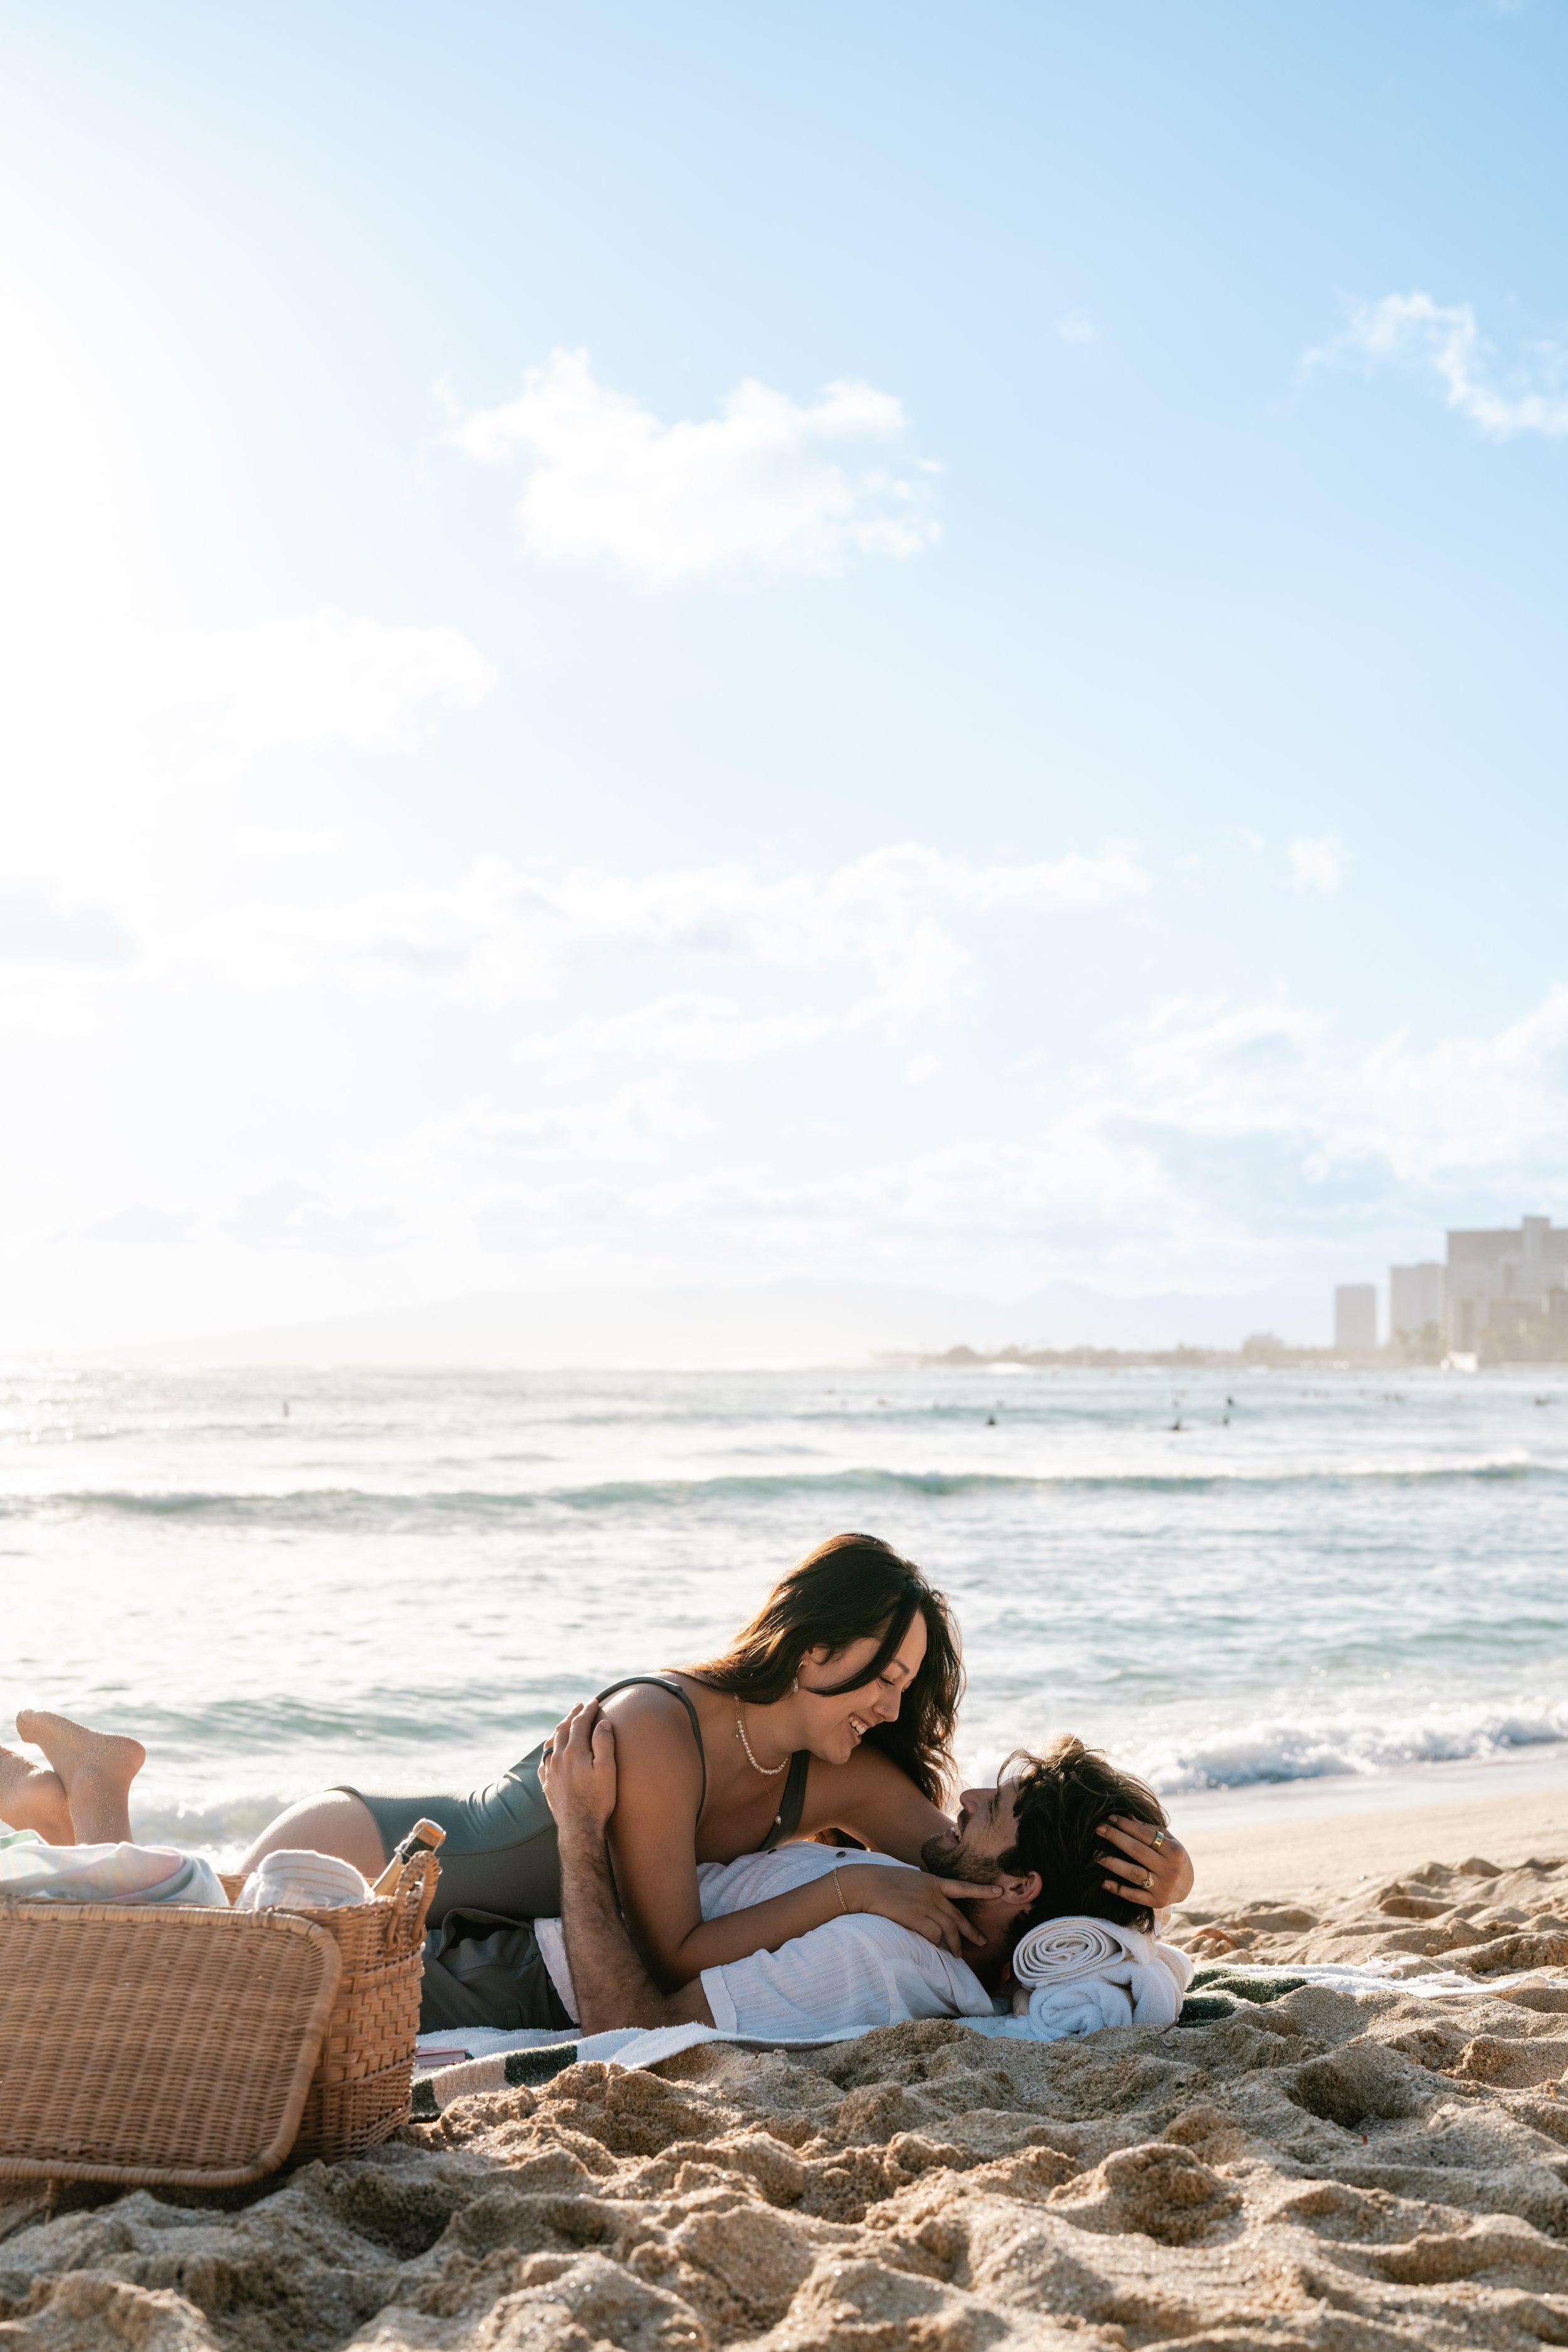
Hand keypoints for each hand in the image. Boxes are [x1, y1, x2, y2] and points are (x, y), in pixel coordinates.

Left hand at [538, 1701, 617, 1842]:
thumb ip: (604, 1743)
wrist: (579, 1828)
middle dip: (572, 1715)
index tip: (595, 1701)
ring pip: (551, 1742)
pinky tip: (551, 1750)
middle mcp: (558, 1758)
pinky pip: (544, 1760)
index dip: (588, 1710)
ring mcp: (550, 1771)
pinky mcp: (547, 1784)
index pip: (580, 1723)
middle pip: (563, 1729)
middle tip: (579, 1705)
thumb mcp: (607, 1770)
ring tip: (565, 1722)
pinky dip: (549, 1748)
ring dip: (559, 1729)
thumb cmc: (598, 1800)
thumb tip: (602, 1722)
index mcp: (574, 1751)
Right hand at [838, 1863, 1004, 1955]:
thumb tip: (933, 1898)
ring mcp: (925, 1906)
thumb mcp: (910, 1878)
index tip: (1000, 1892)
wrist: (866, 1884)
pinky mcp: (915, 1918)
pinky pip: (934, 1935)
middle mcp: (933, 1894)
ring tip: (957, 1955)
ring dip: (955, 1945)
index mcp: (933, 1882)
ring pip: (949, 1930)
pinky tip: (939, 1951)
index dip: (983, 1890)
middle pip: (958, 1917)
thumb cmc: (884, 1881)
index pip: (963, 1887)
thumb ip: (925, 1888)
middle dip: (972, 1932)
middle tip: (983, 1942)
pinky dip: (938, 1944)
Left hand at [1097, 1815, 1192, 1908]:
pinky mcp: (1156, 1902)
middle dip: (1116, 1838)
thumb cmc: (1174, 1857)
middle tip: (1098, 1829)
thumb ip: (1151, 1829)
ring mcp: (1163, 1887)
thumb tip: (1127, 1817)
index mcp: (1174, 1851)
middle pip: (1137, 1851)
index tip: (1110, 1818)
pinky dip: (1118, 1889)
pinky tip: (1104, 1882)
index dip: (1126, 1825)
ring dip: (1112, 1863)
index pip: (1146, 1835)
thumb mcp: (1170, 1841)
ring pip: (1133, 1873)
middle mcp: (1169, 1869)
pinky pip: (1133, 1896)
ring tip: (1095, 1854)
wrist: (1187, 1886)